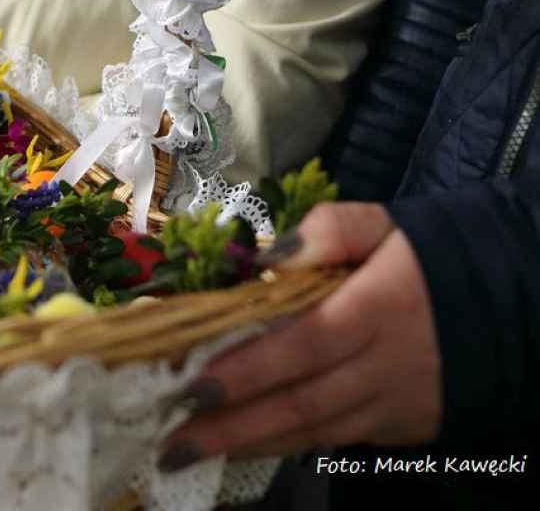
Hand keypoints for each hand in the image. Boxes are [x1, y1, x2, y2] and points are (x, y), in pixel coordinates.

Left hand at [157, 203, 441, 470]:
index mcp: (377, 308)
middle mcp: (387, 365)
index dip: (249, 370)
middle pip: (302, 403)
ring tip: (190, 452)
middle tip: (171, 444)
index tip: (192, 387)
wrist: (509, 302)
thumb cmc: (427, 257)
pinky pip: (337, 441)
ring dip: (250, 444)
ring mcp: (396, 404)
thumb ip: (328, 229)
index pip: (304, 346)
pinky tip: (243, 445)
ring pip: (315, 432)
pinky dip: (287, 444)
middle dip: (232, 427)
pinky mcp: (403, 427)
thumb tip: (269, 255)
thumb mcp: (383, 224)